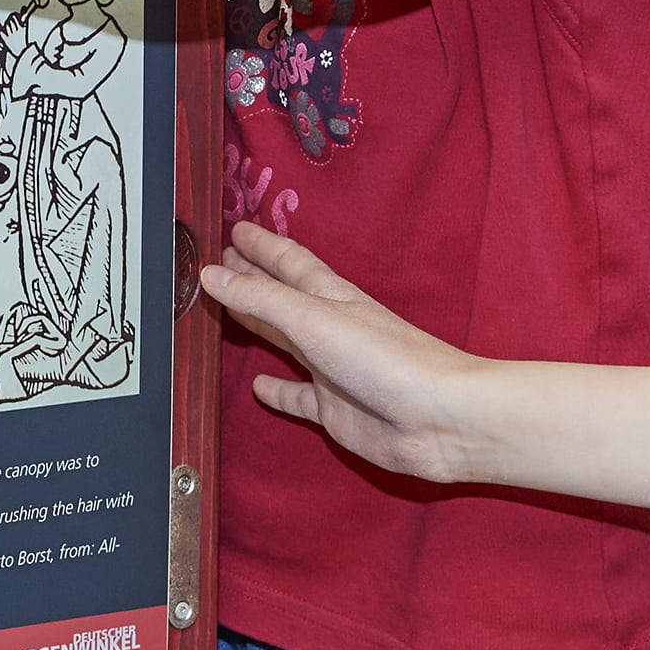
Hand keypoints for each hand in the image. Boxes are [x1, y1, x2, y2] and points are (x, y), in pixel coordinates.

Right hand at [202, 225, 500, 484]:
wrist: (439, 418)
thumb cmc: (386, 359)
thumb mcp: (315, 319)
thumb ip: (261, 299)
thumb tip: (210, 274)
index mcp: (331, 296)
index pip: (288, 262)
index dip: (261, 246)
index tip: (233, 231)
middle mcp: (330, 328)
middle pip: (283, 297)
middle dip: (254, 279)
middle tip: (221, 263)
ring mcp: (332, 370)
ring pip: (286, 342)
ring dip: (260, 327)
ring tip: (228, 311)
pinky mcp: (335, 410)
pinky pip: (297, 397)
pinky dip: (277, 392)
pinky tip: (257, 386)